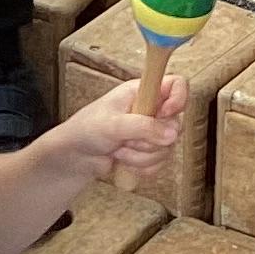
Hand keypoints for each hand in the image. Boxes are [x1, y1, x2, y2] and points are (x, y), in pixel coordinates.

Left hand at [61, 71, 187, 186]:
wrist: (76, 156)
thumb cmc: (87, 129)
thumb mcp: (113, 124)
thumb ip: (143, 127)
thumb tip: (172, 134)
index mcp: (143, 91)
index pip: (178, 85)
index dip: (178, 99)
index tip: (164, 114)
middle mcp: (152, 109)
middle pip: (175, 124)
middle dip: (149, 139)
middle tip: (125, 138)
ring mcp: (153, 132)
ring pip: (167, 148)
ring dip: (140, 156)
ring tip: (118, 150)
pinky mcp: (150, 153)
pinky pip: (161, 163)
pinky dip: (141, 167)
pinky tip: (123, 161)